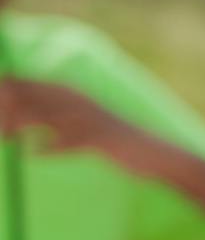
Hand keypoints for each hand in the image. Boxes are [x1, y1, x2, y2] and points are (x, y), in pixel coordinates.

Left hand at [0, 78, 133, 158]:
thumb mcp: (78, 127)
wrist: (154, 154)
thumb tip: (11, 125)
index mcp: (72, 94)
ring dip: (23, 124)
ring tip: (4, 135)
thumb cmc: (112, 142)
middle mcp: (79, 100)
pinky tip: (35, 154)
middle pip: (35, 97)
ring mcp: (91, 118)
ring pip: (49, 114)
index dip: (8, 92)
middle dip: (9, 108)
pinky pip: (72, 141)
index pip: (29, 85)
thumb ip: (48, 121)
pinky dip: (53, 147)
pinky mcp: (103, 139)